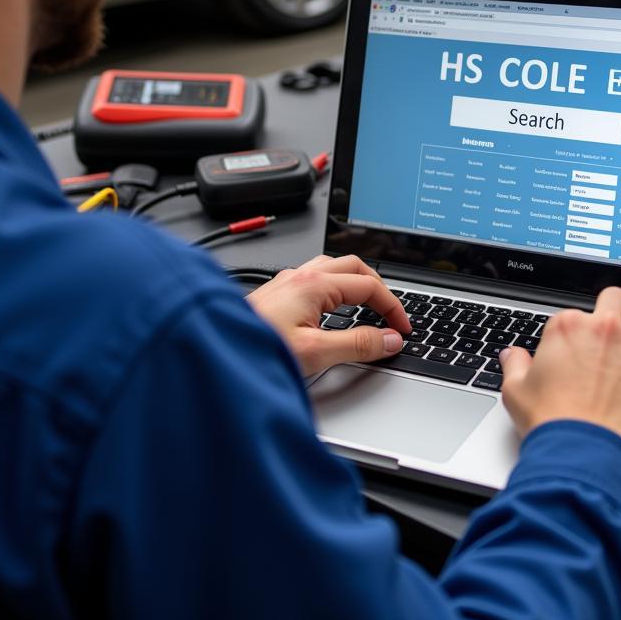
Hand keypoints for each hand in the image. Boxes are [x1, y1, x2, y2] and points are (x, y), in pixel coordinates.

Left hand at [246, 255, 409, 376]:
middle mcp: (300, 276)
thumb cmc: (255, 349)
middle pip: (354, 267)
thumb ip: (357, 345)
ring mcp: (286, 282)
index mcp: (314, 284)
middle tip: (391, 313)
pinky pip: (315, 278)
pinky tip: (332, 308)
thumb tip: (389, 340)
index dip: (392, 307)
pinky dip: (336, 288)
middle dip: (378, 287)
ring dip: (355, 283)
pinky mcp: (276, 294)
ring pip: (332, 268)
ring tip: (368, 305)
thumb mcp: (315, 352)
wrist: (218, 353)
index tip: (402, 328)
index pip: (369, 286)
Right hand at [499, 286, 620, 462]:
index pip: (573, 314)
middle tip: (613, 329)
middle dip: (614, 309)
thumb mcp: (516, 392)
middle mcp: (604, 329)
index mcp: (567, 328)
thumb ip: (515, 366)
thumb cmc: (553, 425)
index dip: (575, 332)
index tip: (576, 348)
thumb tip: (512, 356)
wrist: (585, 455)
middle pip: (615, 297)